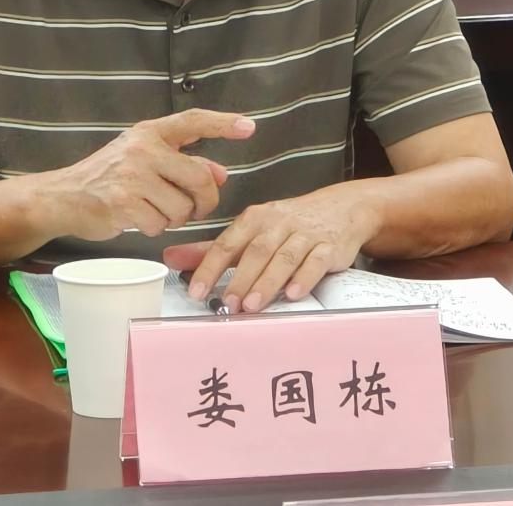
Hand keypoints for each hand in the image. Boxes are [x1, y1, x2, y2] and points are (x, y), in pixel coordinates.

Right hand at [47, 108, 254, 241]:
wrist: (64, 196)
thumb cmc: (108, 177)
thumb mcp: (145, 160)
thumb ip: (184, 164)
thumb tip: (221, 173)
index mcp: (150, 132)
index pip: (193, 121)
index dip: (223, 123)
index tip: (249, 127)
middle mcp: (143, 149)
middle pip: (199, 178)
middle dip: (205, 201)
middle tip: (198, 209)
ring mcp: (133, 175)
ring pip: (182, 207)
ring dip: (175, 217)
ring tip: (154, 210)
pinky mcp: (124, 203)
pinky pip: (160, 224)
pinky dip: (155, 228)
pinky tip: (138, 219)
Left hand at [163, 184, 377, 312]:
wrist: (341, 208)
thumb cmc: (289, 223)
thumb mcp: (251, 230)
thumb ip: (213, 248)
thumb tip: (171, 258)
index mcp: (255, 218)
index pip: (227, 242)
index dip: (210, 266)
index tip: (196, 290)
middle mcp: (278, 223)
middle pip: (256, 250)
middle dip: (240, 277)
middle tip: (227, 303)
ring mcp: (305, 234)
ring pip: (284, 256)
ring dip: (267, 281)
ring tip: (252, 304)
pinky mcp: (329, 247)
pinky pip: (316, 261)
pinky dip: (304, 277)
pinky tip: (293, 294)